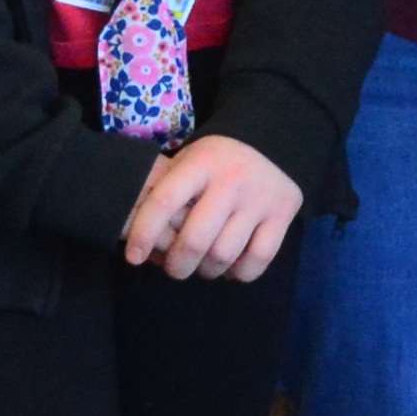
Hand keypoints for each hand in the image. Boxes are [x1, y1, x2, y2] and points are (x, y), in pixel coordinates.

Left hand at [125, 133, 305, 282]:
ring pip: (224, 255)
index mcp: (201, 163)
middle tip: (175, 268)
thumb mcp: (186, 161)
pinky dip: (239, 273)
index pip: (164, 201)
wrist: (272, 142)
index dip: (144, 233)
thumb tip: (133, 235)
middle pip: (196, 240)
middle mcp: (232, 180)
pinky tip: (230, 266)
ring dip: (207, 270)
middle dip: (177, 265)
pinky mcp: (283, 214)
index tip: (133, 256)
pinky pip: (256, 260)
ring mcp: (260, 198)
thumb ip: (161, 191)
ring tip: (203, 265)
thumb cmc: (215, 161)